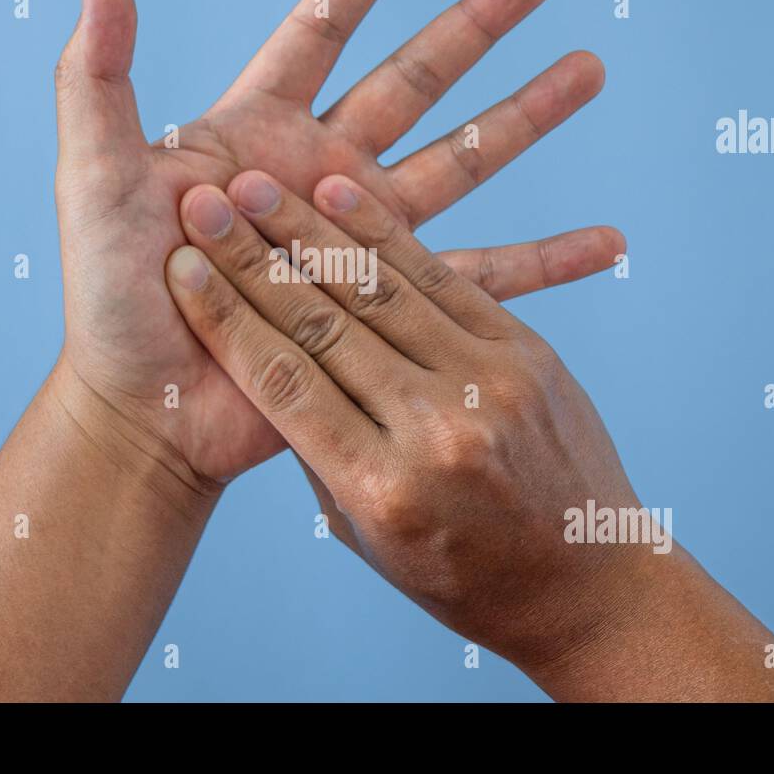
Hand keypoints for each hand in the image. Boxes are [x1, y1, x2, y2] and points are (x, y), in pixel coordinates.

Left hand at [51, 0, 619, 493]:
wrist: (147, 407)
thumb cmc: (110, 296)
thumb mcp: (95, 179)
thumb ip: (98, 78)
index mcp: (256, 133)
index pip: (320, 31)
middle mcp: (318, 176)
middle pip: (414, 82)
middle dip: (476, 26)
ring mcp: (358, 241)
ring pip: (462, 162)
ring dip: (526, 117)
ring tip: (589, 69)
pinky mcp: (386, 309)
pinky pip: (479, 278)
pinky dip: (545, 263)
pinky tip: (604, 243)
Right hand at [163, 171, 773, 700]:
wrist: (592, 587)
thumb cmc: (463, 576)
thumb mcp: (368, 538)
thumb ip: (322, 453)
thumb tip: (273, 366)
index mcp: (385, 490)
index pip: (284, 384)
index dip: (226, 319)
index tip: (182, 269)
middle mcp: (439, 429)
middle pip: (323, 324)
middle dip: (252, 258)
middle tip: (202, 205)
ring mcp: (491, 382)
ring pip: (380, 288)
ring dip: (309, 230)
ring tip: (257, 186)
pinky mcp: (527, 351)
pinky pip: (445, 276)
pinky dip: (386, 234)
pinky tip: (341, 193)